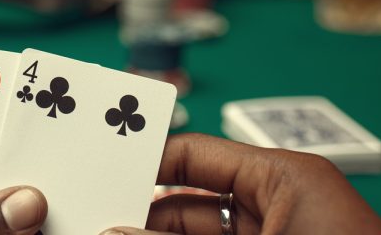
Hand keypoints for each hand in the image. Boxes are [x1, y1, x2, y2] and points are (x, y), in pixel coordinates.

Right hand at [101, 134, 380, 234]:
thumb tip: (116, 233)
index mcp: (282, 175)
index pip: (196, 154)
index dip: (146, 159)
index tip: (102, 171)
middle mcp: (277, 204)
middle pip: (191, 199)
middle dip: (144, 210)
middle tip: (98, 215)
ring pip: (198, 232)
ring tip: (109, 233)